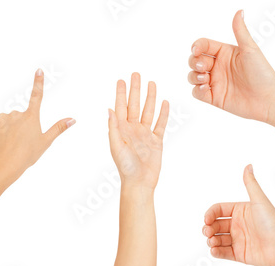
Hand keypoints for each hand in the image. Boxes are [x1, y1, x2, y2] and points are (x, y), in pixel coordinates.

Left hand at [0, 69, 75, 181]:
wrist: (3, 165)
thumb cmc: (27, 155)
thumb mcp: (45, 142)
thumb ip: (58, 128)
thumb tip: (73, 119)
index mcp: (31, 117)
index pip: (37, 96)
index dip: (38, 82)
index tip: (39, 70)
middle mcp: (16, 114)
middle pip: (20, 116)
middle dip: (21, 126)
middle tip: (22, 142)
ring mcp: (2, 118)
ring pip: (8, 121)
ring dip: (9, 129)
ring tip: (11, 145)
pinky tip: (1, 144)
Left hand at [108, 73, 168, 188]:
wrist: (140, 183)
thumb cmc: (125, 167)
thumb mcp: (116, 146)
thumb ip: (113, 128)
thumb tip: (109, 109)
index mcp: (121, 129)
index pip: (121, 106)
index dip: (121, 93)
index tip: (121, 80)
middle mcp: (133, 129)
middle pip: (135, 104)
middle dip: (135, 89)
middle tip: (136, 74)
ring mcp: (145, 134)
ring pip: (148, 111)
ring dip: (150, 97)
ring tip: (151, 83)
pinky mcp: (156, 141)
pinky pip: (160, 124)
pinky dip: (163, 114)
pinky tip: (165, 102)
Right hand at [188, 10, 274, 122]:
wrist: (268, 99)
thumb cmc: (262, 73)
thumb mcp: (250, 49)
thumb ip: (240, 31)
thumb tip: (239, 11)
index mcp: (224, 53)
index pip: (203, 46)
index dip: (196, 47)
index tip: (196, 50)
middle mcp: (218, 67)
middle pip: (194, 60)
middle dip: (194, 62)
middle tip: (204, 67)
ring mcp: (215, 82)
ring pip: (193, 76)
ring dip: (194, 76)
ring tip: (205, 78)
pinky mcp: (213, 97)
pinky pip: (196, 93)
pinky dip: (196, 90)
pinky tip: (205, 88)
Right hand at [203, 165, 274, 265]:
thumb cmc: (273, 222)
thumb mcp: (259, 200)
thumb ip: (250, 183)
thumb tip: (248, 165)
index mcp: (240, 211)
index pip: (218, 210)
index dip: (210, 214)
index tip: (207, 219)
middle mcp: (237, 225)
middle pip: (214, 225)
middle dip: (207, 228)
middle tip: (207, 232)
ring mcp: (238, 240)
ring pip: (216, 239)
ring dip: (210, 240)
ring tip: (212, 241)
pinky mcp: (239, 254)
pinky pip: (223, 253)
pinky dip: (215, 252)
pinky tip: (214, 250)